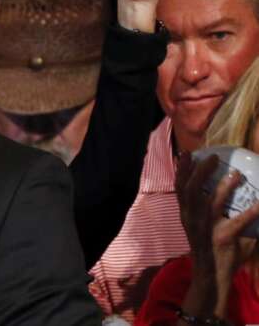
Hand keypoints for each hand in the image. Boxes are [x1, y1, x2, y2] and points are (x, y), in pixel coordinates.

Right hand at [176, 154, 258, 317]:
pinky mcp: (223, 239)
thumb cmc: (209, 248)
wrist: (210, 275)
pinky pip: (238, 222)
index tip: (186, 153)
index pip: (178, 188)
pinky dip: (251, 212)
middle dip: (198, 171)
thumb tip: (227, 187)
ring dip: (224, 186)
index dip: (181, 170)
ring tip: (236, 174)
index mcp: (186, 214)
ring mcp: (207, 229)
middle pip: (190, 190)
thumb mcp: (199, 227)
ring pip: (211, 202)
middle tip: (212, 157)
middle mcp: (192, 219)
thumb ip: (208, 209)